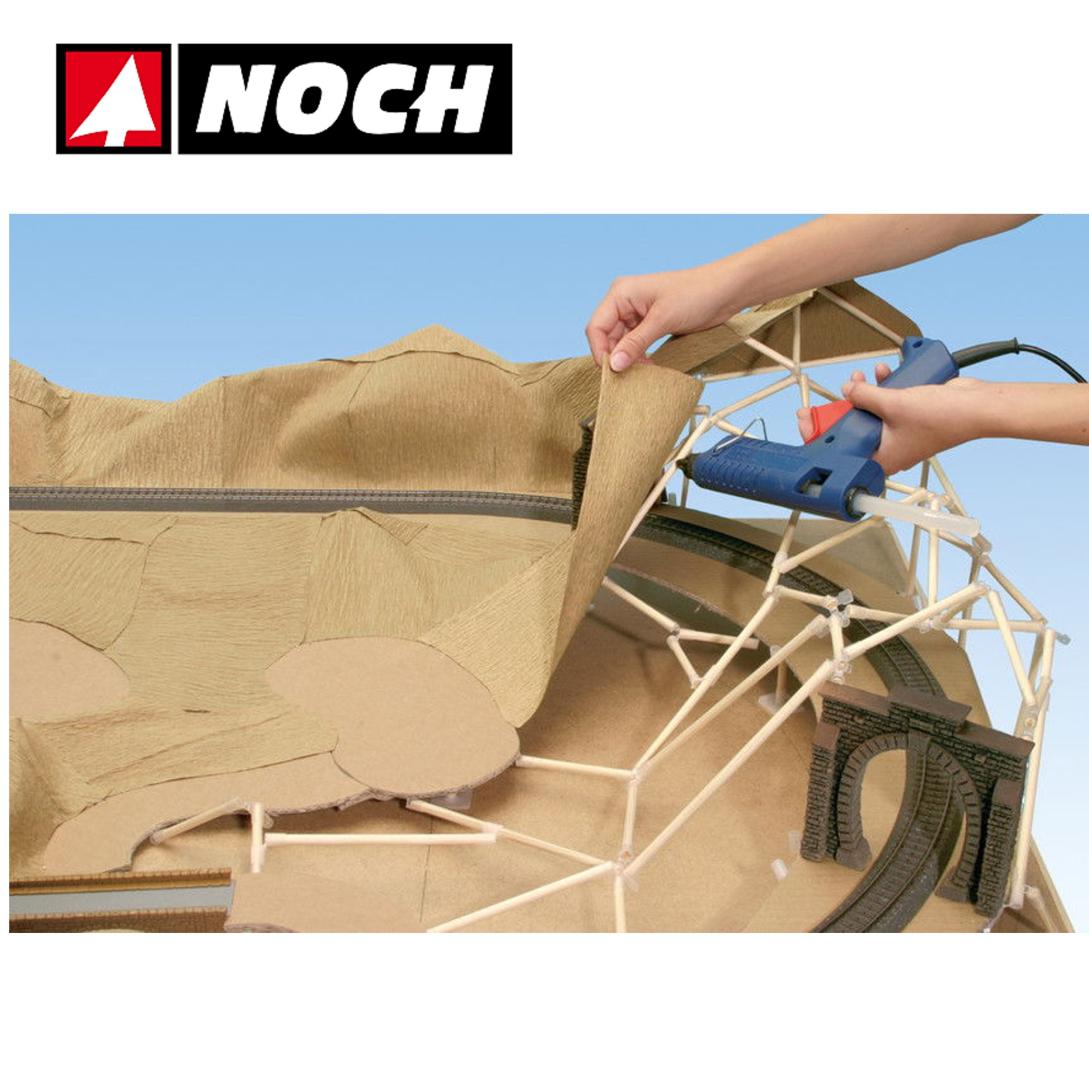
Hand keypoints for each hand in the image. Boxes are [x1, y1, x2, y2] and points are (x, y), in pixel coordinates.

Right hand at [585, 265, 740, 371]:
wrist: (725, 291)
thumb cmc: (696, 293)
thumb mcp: (662, 320)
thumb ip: (635, 343)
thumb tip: (614, 364)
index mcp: (621, 293)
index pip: (597, 327)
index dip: (600, 351)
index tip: (612, 372)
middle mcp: (625, 302)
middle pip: (606, 337)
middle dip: (616, 357)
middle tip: (627, 378)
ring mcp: (637, 314)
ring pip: (621, 343)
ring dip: (628, 360)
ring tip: (641, 373)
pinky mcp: (649, 324)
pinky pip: (635, 344)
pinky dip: (639, 357)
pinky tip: (648, 367)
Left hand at [796, 364, 987, 474]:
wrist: (976, 406)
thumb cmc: (941, 417)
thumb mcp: (892, 403)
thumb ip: (864, 396)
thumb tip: (847, 389)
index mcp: (881, 458)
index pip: (840, 453)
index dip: (820, 435)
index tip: (805, 419)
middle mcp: (888, 449)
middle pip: (854, 430)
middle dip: (845, 406)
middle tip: (838, 391)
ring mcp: (900, 433)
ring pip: (872, 413)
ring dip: (866, 392)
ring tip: (862, 376)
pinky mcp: (911, 417)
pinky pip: (889, 403)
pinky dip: (885, 388)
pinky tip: (884, 372)